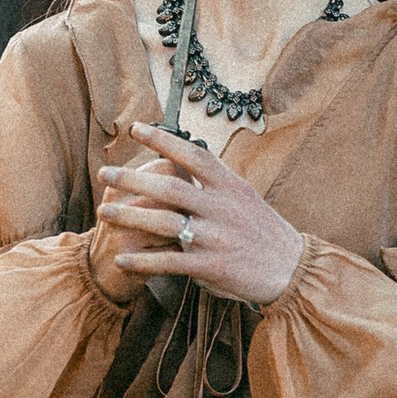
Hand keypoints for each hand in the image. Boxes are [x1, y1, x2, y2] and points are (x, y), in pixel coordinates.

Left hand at [93, 125, 306, 308]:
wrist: (292, 269)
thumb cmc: (264, 233)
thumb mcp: (245, 199)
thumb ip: (215, 186)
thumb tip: (183, 166)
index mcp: (231, 186)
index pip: (194, 155)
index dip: (164, 140)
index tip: (136, 128)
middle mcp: (222, 208)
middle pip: (170, 188)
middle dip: (133, 179)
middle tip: (105, 173)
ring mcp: (217, 237)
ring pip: (165, 222)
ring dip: (130, 217)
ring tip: (103, 212)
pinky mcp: (213, 266)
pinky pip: (170, 261)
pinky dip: (143, 260)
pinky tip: (121, 259)